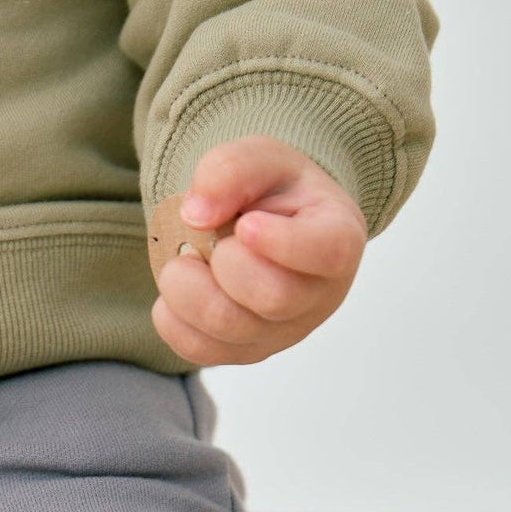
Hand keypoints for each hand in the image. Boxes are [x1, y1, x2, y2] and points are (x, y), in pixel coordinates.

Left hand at [151, 136, 367, 366]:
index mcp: (338, 238)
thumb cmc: (274, 192)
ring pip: (229, 328)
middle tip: (209, 238)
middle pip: (273, 298)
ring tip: (186, 259)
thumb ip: (232, 169)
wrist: (266, 225)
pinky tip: (180, 287)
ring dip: (188, 288)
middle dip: (224, 262)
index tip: (246, 224)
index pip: (327, 252)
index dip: (283, 242)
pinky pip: (200, 350)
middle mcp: (319, 296)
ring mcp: (283, 332)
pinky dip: (172, 316)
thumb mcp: (261, 158)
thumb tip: (195, 215)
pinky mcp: (246, 352)